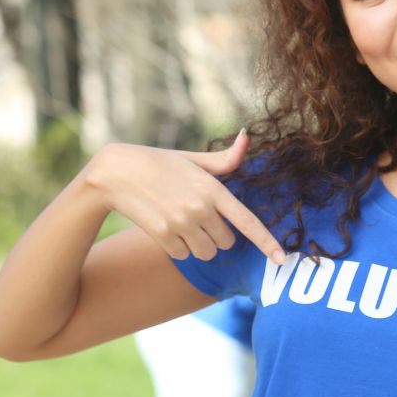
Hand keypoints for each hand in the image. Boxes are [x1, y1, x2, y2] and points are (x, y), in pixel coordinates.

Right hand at [82, 129, 284, 263]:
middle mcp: (201, 208)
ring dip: (199, 245)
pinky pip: (183, 255)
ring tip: (182, 222)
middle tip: (198, 217)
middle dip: (218, 236)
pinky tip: (166, 227)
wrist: (115, 173)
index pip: (247, 221)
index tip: (281, 259)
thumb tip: (246, 136)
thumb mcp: (194, 159)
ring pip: (207, 252)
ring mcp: (181, 222)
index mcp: (213, 189)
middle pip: (226, 243)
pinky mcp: (162, 235)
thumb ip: (225, 159)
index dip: (267, 242)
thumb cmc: (159, 163)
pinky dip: (178, 247)